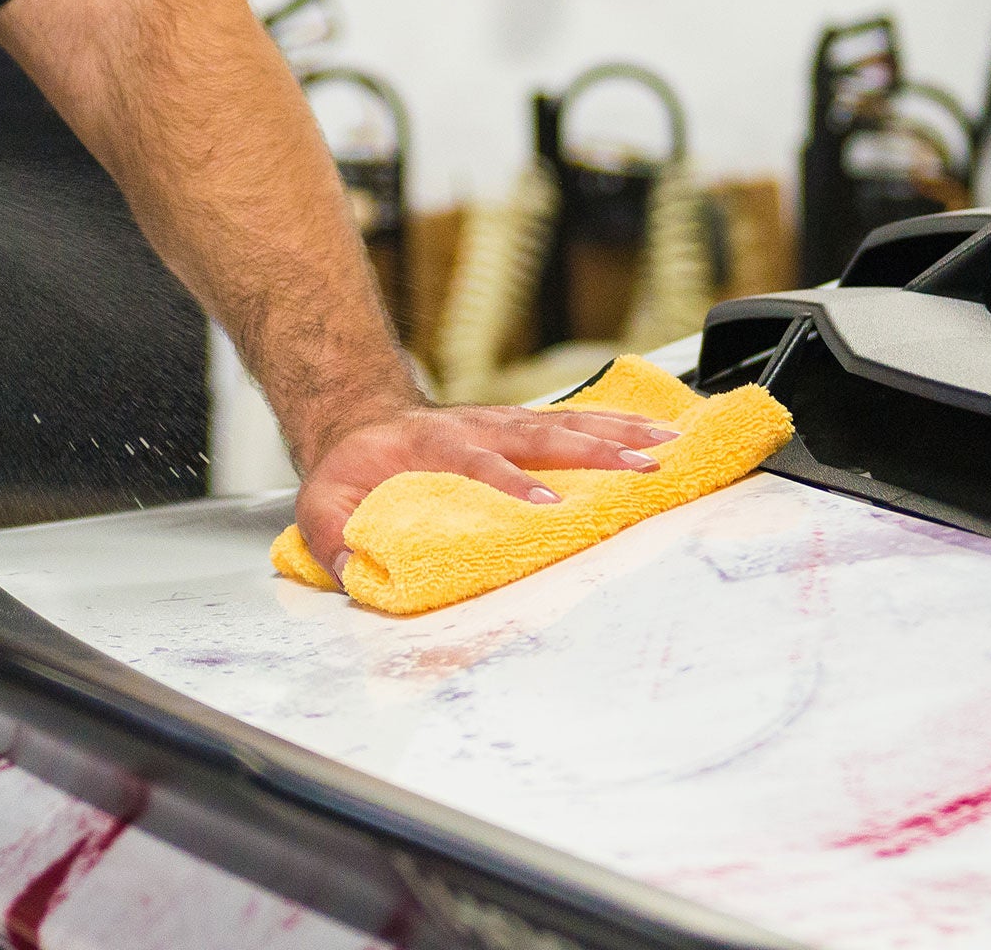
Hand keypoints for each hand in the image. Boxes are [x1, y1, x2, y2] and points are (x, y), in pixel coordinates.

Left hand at [294, 403, 680, 583]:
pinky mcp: (524, 429)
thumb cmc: (352, 465)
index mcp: (432, 444)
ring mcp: (505, 423)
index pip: (476, 459)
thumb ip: (330, 536)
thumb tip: (351, 572)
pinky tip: (661, 433)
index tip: (546, 504)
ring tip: (669, 444)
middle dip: (593, 450)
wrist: (362, 418)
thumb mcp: (322, 501)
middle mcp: (477, 426)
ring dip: (619, 434)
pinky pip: (577, 424)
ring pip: (568, 422)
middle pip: (541, 434)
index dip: (510, 480)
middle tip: (641, 465)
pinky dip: (621, 427)